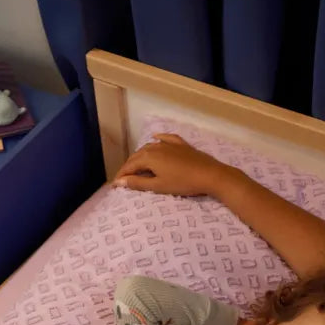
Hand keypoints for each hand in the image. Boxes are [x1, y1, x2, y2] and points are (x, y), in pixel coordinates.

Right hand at [113, 134, 234, 196]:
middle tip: (124, 179)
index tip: (115, 186)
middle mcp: (156, 146)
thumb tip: (119, 182)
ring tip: (137, 166)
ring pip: (149, 147)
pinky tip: (155, 139)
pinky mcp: (181, 144)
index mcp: (148, 157)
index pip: (129, 166)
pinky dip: (158, 139)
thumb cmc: (183, 183)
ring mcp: (169, 144)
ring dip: (140, 156)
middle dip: (129, 167)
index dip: (121, 176)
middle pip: (137, 156)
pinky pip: (165, 139)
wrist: (210, 175)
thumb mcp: (158, 186)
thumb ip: (137, 183)